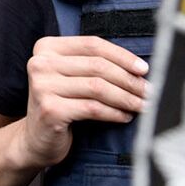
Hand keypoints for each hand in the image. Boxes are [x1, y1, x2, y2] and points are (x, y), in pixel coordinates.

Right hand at [19, 36, 149, 166]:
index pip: (92, 44)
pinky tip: (125, 116)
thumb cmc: (61, 106)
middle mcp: (40, 63)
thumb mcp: (72, 78)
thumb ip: (93, 65)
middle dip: (128, 80)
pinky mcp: (50, 110)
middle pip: (97, 66)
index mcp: (46, 47)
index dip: (122, 56)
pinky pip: (92, 108)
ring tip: (142, 105)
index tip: (144, 69)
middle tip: (149, 91)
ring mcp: (42, 87)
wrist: (35, 141)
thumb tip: (139, 68)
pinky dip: (114, 112)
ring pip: (97, 87)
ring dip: (126, 97)